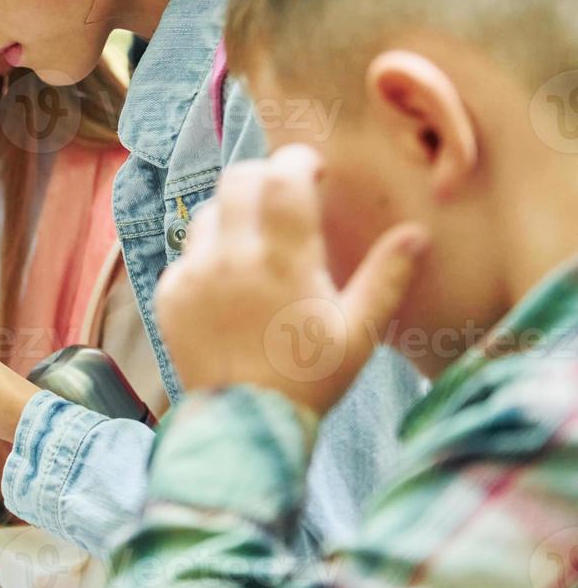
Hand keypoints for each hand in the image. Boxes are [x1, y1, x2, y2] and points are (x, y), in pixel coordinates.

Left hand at [156, 144, 428, 414]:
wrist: (246, 425)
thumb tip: (417, 234)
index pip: (283, 177)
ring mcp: (194, 274)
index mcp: (283, 261)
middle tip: (286, 197)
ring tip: (259, 244)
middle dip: (264, 176)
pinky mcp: (169, 293)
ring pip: (208, 212)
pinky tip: (231, 283)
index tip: (314, 171)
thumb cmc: (310, 379)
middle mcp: (232, 257)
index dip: (299, 161)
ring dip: (234, 215)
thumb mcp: (359, 332)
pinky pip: (187, 253)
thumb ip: (386, 277)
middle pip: (238, 179)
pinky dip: (210, 254)